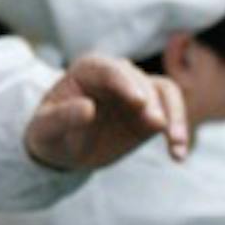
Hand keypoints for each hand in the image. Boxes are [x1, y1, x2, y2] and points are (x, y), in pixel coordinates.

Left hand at [24, 54, 190, 170]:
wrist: (63, 149)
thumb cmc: (49, 134)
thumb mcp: (46, 130)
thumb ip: (62, 118)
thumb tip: (88, 108)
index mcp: (87, 70)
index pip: (109, 70)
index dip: (124, 83)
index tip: (138, 102)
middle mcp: (116, 75)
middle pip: (140, 81)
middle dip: (151, 101)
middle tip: (156, 125)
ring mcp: (136, 91)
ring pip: (165, 91)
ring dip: (175, 114)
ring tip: (175, 142)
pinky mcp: (151, 111)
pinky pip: (173, 113)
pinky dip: (178, 130)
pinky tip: (177, 155)